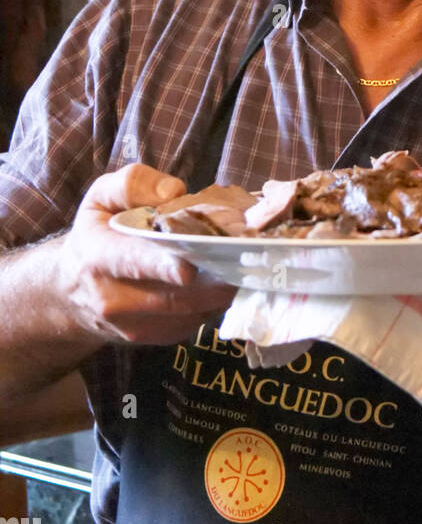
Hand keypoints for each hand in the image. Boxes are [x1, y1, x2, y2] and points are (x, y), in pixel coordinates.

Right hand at [55, 163, 236, 345]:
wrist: (71, 289)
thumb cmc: (95, 233)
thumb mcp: (101, 197)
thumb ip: (133, 184)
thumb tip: (174, 192)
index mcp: (99, 256)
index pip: (134, 262)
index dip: (164, 266)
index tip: (190, 267)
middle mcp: (112, 299)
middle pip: (173, 296)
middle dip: (214, 278)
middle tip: (249, 259)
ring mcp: (131, 326)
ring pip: (188, 314)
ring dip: (220, 293)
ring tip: (246, 267)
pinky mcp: (150, 338)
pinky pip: (191, 324)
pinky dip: (213, 305)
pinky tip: (226, 281)